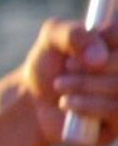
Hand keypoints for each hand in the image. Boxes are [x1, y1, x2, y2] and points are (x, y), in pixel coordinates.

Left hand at [20, 17, 117, 145]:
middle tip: (68, 66)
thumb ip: (72, 34)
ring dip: (86, 84)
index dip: (110, 36)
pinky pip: (117, 111)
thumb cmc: (49, 64)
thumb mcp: (52, 38)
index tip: (88, 41)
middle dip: (92, 66)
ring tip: (59, 85)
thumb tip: (99, 57)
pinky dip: (89, 105)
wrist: (35, 101)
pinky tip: (67, 103)